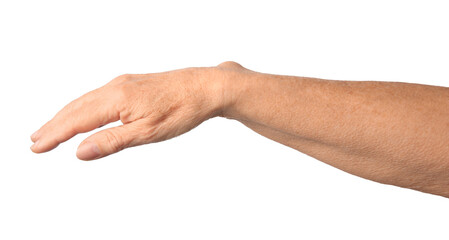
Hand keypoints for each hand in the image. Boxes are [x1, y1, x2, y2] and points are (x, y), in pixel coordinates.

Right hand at [30, 62, 242, 159]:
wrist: (207, 87)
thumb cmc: (182, 110)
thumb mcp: (148, 132)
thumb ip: (113, 141)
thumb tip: (80, 151)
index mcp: (117, 99)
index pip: (77, 120)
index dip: (55, 135)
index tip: (36, 147)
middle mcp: (116, 87)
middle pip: (76, 108)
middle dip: (55, 125)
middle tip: (36, 141)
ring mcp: (125, 83)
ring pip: (87, 101)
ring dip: (67, 115)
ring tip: (52, 129)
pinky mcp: (133, 83)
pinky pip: (100, 96)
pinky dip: (84, 107)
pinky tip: (84, 114)